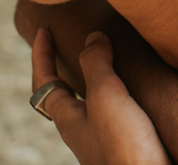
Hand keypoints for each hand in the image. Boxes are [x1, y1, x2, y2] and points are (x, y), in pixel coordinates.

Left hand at [32, 27, 170, 164]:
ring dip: (94, 77)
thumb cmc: (124, 147)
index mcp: (68, 119)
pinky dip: (117, 90)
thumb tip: (92, 37)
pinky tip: (135, 86)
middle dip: (66, 65)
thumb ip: (96, 65)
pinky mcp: (127, 142)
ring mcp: (104, 137)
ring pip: (91, 101)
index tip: (44, 29)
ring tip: (107, 56)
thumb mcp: (106, 97)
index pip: (43, 82)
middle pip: (64, 93)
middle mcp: (82, 129)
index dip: (41, 54)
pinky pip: (115, 110)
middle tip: (72, 41)